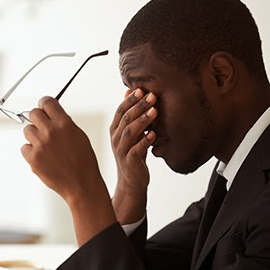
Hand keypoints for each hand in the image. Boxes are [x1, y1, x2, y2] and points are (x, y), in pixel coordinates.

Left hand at [21, 96, 115, 245]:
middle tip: (43, 127)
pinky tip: (43, 157)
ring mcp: (40, 145)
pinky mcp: (33, 158)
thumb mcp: (79, 136)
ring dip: (34, 136)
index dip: (45, 104)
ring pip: (27, 130)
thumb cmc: (83, 162)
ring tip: (46, 146)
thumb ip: (64, 123)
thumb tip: (52, 115)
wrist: (81, 184)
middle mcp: (50, 132)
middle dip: (38, 119)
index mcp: (64, 124)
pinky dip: (31, 151)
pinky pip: (24, 147)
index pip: (47, 102)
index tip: (44, 107)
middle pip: (33, 113)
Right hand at [109, 89, 156, 223]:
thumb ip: (130, 114)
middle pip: (125, 118)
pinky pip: (136, 150)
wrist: (131, 181)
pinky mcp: (129, 162)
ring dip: (142, 121)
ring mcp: (121, 150)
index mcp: (115, 129)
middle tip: (152, 96)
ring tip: (154, 111)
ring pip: (130, 132)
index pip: (121, 110)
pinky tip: (154, 134)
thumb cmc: (133, 153)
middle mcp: (116, 138)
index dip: (130, 99)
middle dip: (139, 106)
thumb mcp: (131, 132)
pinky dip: (145, 141)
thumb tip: (130, 91)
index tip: (142, 89)